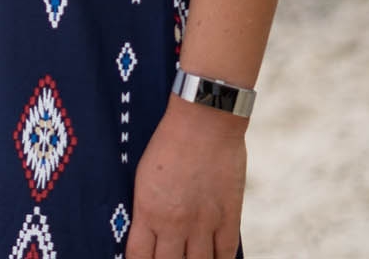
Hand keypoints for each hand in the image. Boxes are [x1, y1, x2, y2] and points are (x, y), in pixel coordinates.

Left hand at [126, 95, 246, 257]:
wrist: (203, 123)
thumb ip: (146, 208)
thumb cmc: (167, 142)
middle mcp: (175, 224)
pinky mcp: (229, 218)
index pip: (139, 256)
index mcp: (148, 211)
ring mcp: (204, 224)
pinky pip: (225, 255)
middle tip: (166, 258)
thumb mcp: (143, 176)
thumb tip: (146, 231)